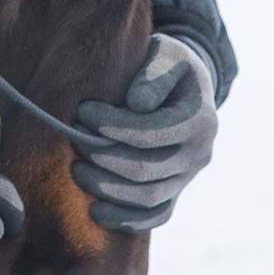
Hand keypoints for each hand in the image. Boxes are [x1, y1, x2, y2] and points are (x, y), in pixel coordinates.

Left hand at [70, 34, 217, 232]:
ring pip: (147, 198)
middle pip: (146, 169)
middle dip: (102, 156)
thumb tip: (137, 104)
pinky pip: (154, 216)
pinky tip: (95, 211)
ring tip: (76, 169)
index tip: (83, 112)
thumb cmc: (168, 65)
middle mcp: (199, 154)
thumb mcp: (166, 55)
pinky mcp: (175, 192)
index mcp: (200, 119)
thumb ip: (154, 74)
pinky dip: (125, 219)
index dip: (113, 126)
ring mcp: (188, 178)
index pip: (151, 132)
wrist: (184, 86)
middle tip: (73, 138)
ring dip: (106, 188)